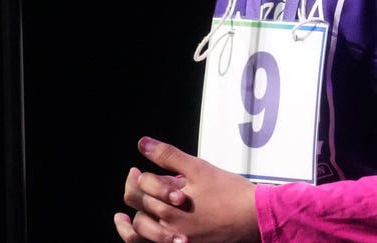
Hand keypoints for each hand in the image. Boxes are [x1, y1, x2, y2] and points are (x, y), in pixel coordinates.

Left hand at [113, 136, 259, 242]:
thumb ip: (169, 155)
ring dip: (128, 224)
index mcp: (169, 201)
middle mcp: (168, 223)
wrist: (254, 217)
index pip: (142, 186)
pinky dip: (142, 240)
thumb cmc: (230, 193)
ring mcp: (174, 238)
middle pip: (139, 207)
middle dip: (133, 191)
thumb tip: (143, 143)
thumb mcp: (199, 168)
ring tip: (122, 216)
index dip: (138, 176)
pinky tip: (142, 235)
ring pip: (140, 233)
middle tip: (133, 180)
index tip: (137, 171)